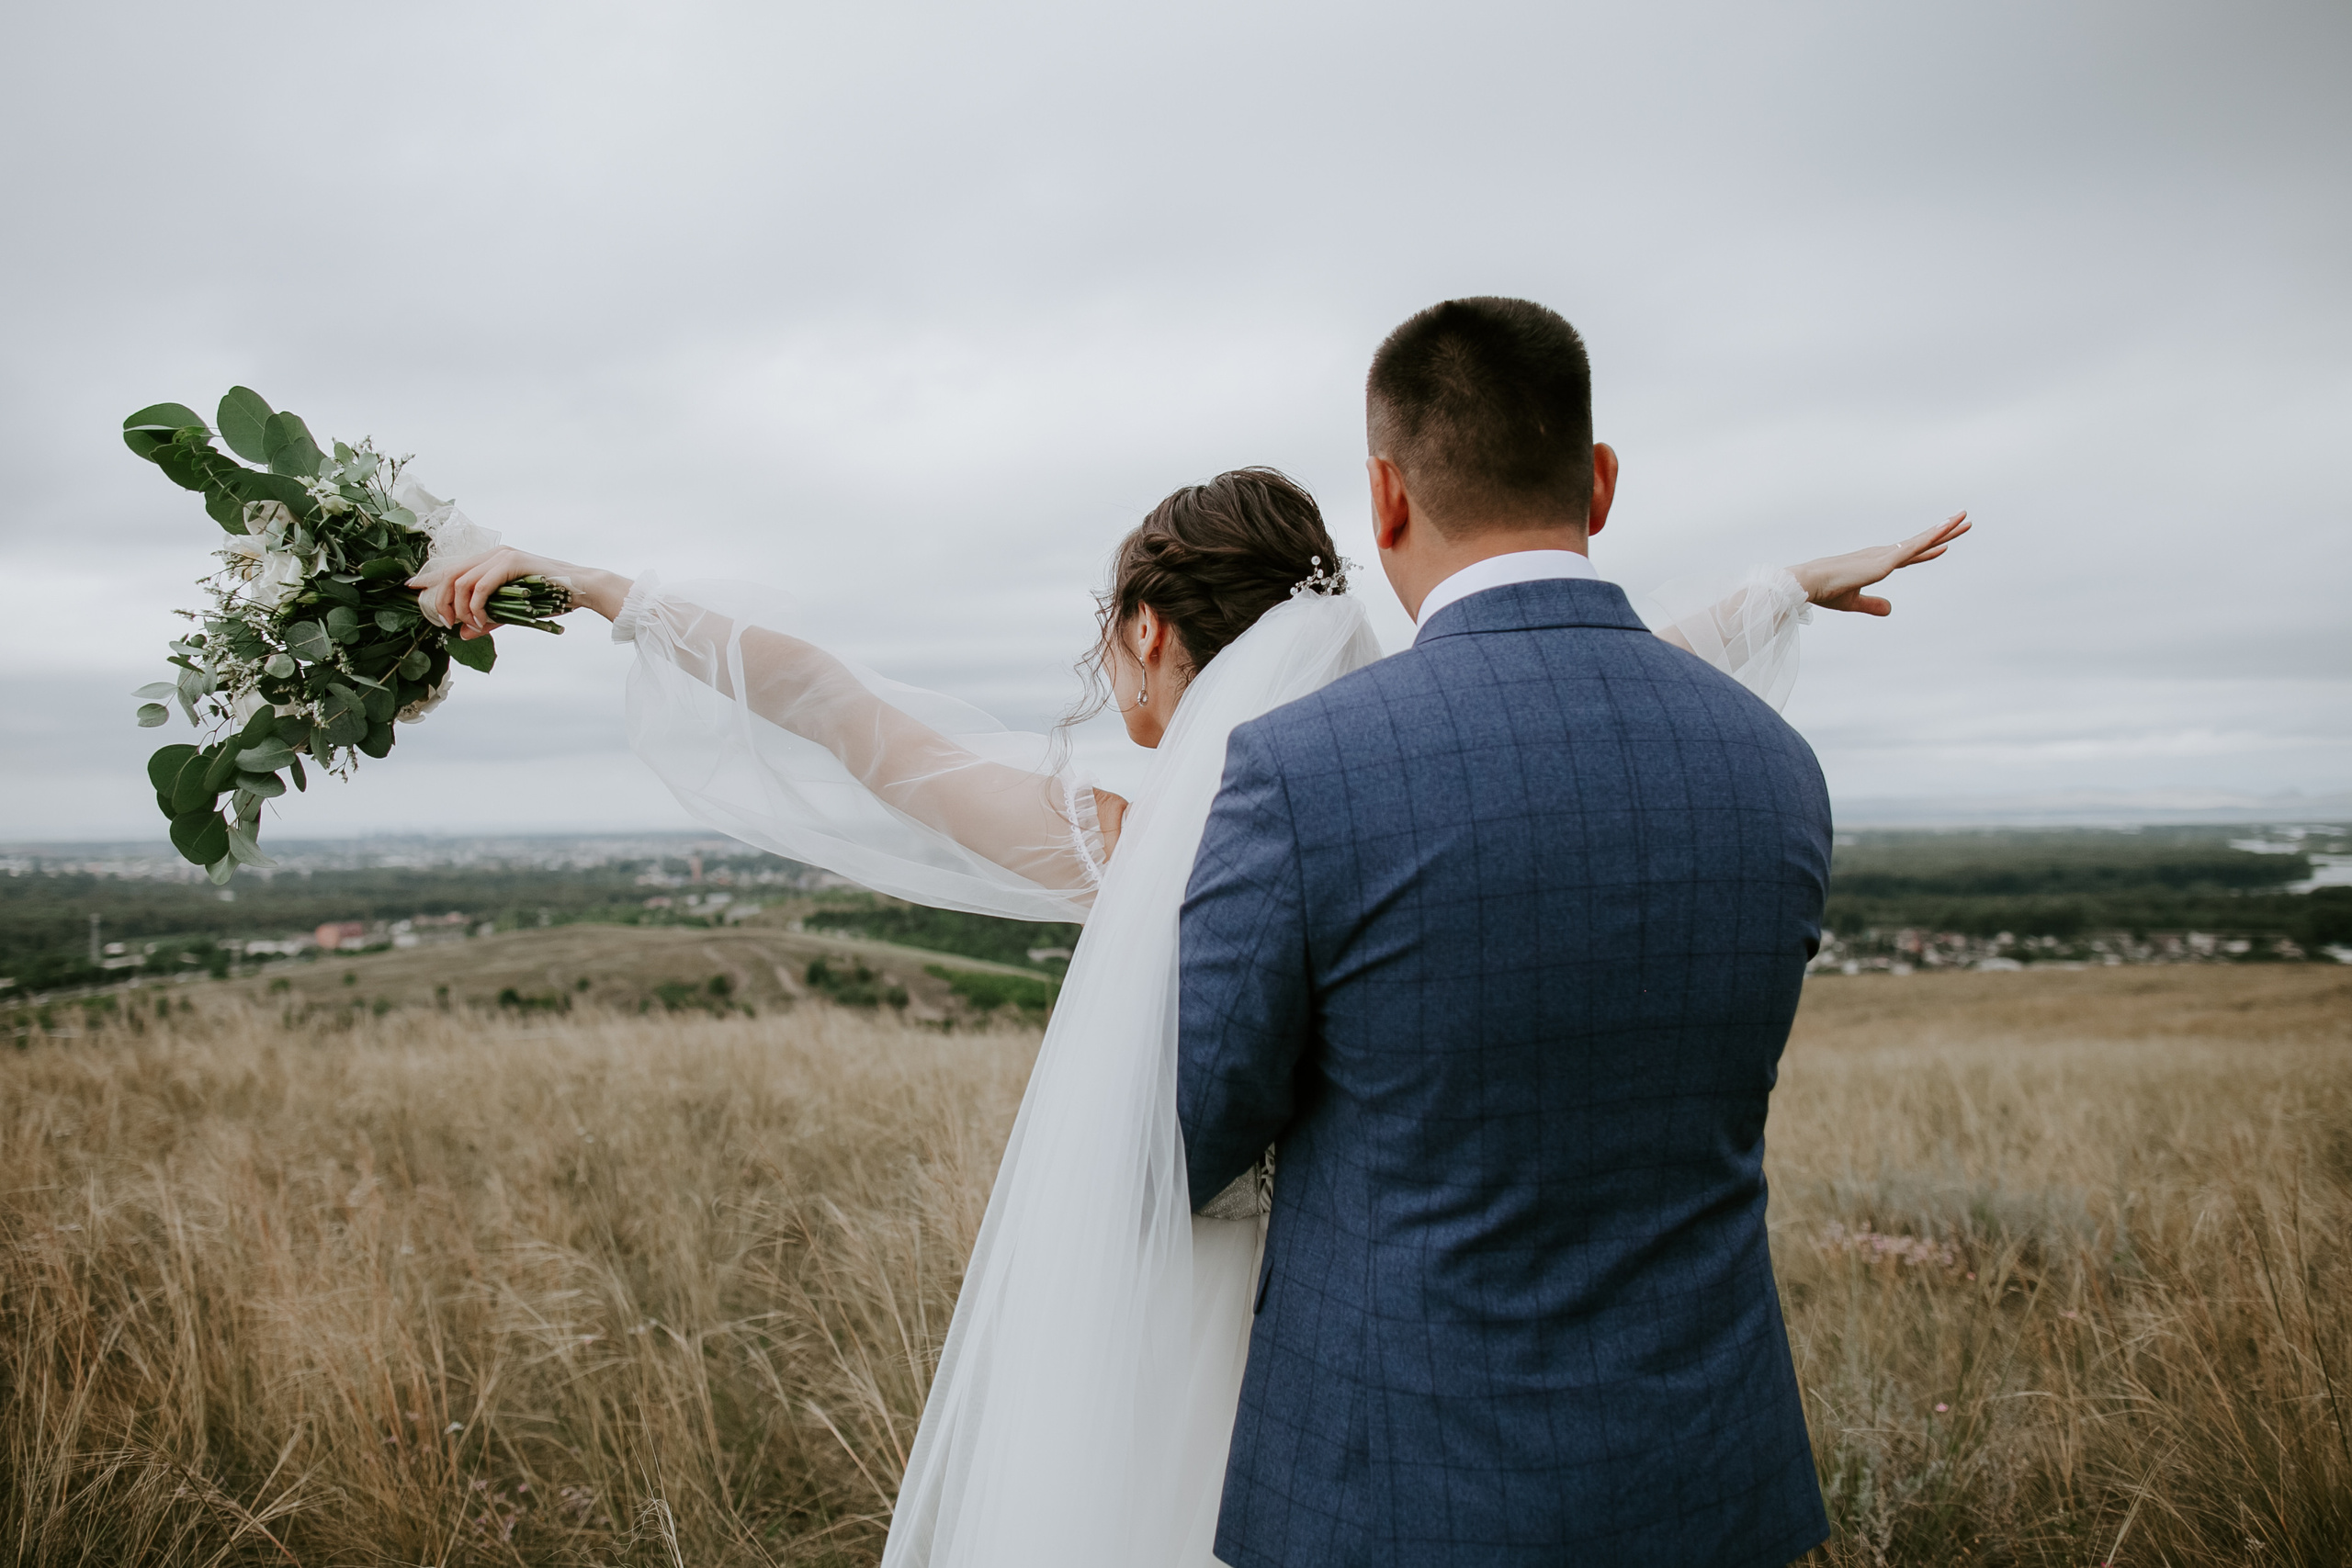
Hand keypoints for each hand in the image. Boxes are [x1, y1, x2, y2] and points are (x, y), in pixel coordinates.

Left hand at [407, 550, 629, 637]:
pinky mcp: (511, 563)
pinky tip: (481, 619)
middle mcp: (492, 554)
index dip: (428, 577)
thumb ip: (488, 619)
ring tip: (469, 624)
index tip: (410, 587)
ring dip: (459, 608)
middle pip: (450, 574)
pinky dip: (476, 606)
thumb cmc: (551, 598)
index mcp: (490, 561)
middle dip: (440, 600)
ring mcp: (501, 557)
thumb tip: (463, 633)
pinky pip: (480, 586)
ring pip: (461, 581)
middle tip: (445, 622)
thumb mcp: (513, 611)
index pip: (451, 567)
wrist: (580, 590)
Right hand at [1788, 512, 1969, 616]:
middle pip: (1921, 542)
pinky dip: (1928, 541)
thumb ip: (1872, 604)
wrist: (1810, 583)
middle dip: (1944, 532)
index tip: (1946, 544)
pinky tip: (1944, 534)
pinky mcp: (1883, 562)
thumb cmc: (1825, 590)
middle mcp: (1883, 555)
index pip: (1910, 555)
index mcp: (1877, 563)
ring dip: (1943, 530)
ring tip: (1964, 518)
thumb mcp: (1853, 602)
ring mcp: (1884, 556)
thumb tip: (1891, 609)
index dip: (1929, 550)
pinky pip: (1911, 549)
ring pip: (1921, 541)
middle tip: (1965, 520)